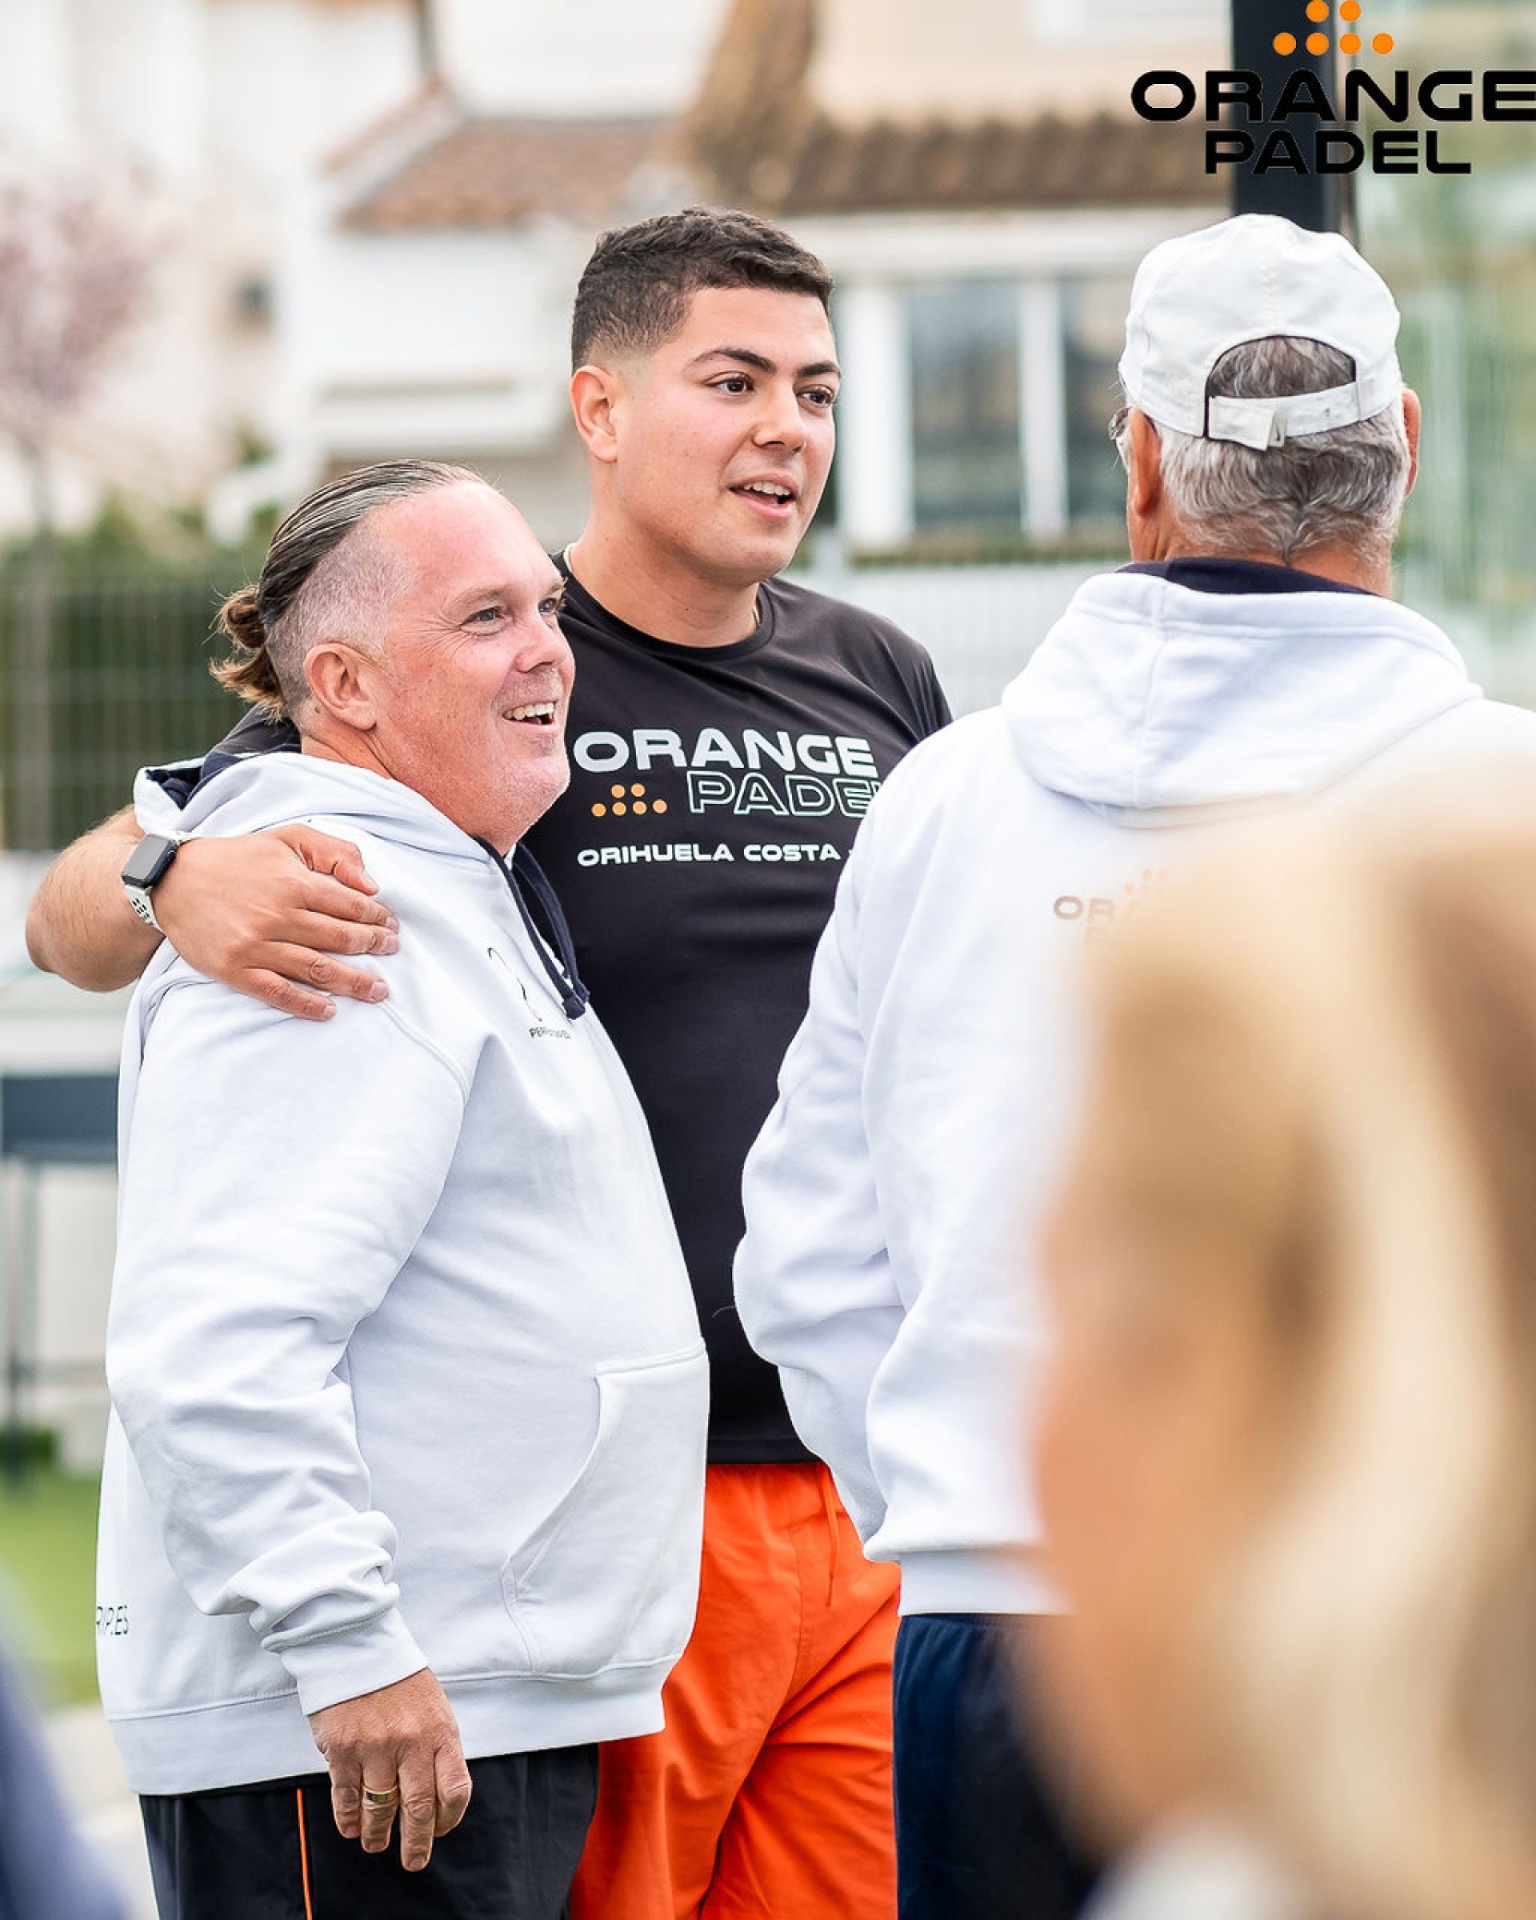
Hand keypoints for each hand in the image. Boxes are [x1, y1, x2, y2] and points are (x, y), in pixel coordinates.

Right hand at [154, 824, 399, 1019]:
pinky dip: (306, 1005)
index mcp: (293, 882)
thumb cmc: (238, 858)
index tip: (391, 927)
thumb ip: (334, 853)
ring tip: (378, 991)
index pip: (351, 906)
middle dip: (373, 948)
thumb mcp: (288, 838)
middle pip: (339, 939)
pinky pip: (277, 993)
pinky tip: (330, 1011)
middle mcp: (276, 915)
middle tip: (392, 953)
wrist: (172, 880)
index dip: (377, 918)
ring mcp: (254, 945)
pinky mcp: (234, 969)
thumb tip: (371, 886)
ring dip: (353, 983)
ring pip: (316, 969)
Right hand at [308, 1668, 471, 1871]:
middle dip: (417, 1844)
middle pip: (418, 1810)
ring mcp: (376, 1747)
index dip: (449, 1819)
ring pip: (380, 1809)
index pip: (455, 1790)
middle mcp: (411, 1743)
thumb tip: (437, 1798)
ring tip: (376, 1844)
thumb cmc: (400, 1681)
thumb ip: (437, 1748)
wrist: (358, 1647)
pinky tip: (351, 1828)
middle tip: (414, 1861)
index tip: (441, 1831)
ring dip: (378, 1835)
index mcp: (441, 1731)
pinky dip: (349, 1819)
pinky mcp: (343, 1749)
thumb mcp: (433, 1707)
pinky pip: (347, 1797)